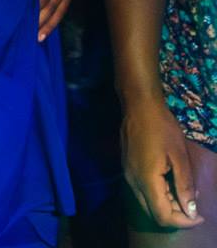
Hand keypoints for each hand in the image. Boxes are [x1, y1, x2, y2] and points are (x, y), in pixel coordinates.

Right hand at [122, 94, 203, 227]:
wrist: (139, 104)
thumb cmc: (162, 127)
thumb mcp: (179, 156)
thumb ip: (184, 185)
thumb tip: (191, 211)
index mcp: (146, 181)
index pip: (163, 217)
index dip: (183, 222)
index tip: (199, 215)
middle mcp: (133, 183)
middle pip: (154, 214)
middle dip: (176, 216)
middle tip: (193, 205)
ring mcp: (128, 175)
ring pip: (147, 203)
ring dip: (167, 205)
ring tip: (184, 192)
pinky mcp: (127, 168)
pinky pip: (142, 191)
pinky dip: (158, 194)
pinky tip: (170, 181)